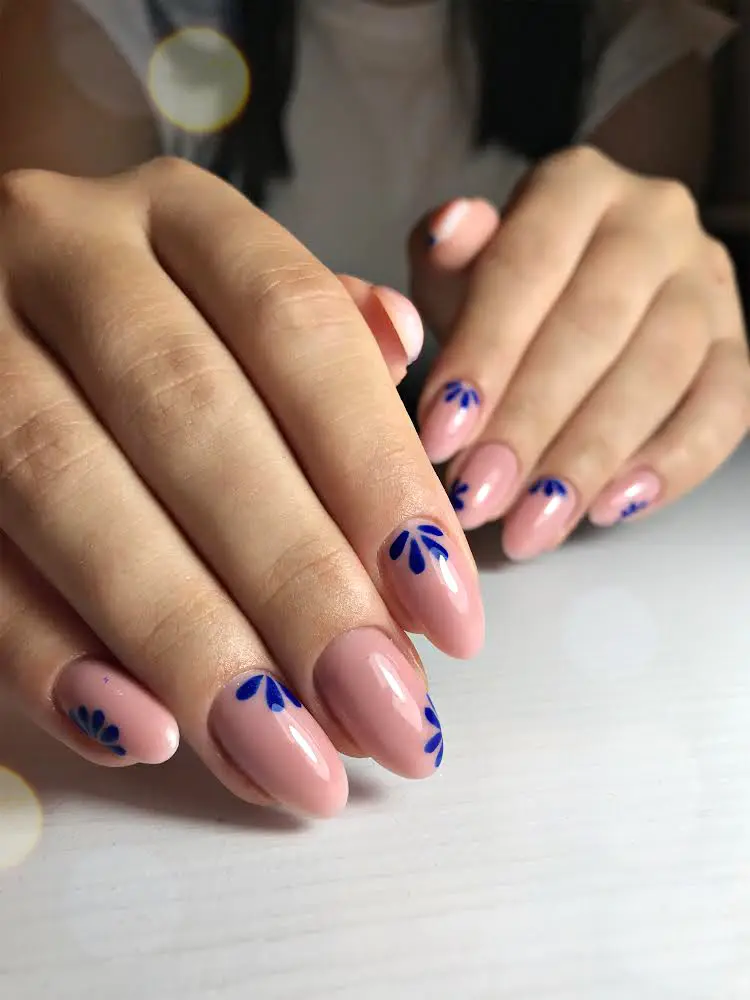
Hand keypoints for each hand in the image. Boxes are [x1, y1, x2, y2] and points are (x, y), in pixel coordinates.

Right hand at [0, 158, 482, 817]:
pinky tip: (143, 731)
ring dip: (188, 640)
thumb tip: (408, 350)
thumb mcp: (236, 292)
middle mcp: (64, 251)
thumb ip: (326, 336)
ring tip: (287, 757)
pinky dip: (47, 650)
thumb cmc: (147, 311)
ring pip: (68, 487)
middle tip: (383, 713)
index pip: (298, 329)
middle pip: (191, 416)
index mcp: (178, 216)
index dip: (380, 475)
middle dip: (298, 582)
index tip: (449, 615)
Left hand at [410, 147, 749, 558]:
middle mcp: (653, 219)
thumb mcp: (461, 268)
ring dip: (589, 459)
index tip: (438, 436)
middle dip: (529, 425)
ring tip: (530, 524)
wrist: (588, 283)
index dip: (482, 356)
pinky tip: (610, 510)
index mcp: (575, 185)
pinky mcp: (739, 345)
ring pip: (658, 374)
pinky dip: (670, 466)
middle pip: (593, 328)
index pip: (525, 267)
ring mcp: (705, 282)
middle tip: (478, 498)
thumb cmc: (509, 290)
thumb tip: (446, 228)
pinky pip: (724, 410)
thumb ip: (446, 259)